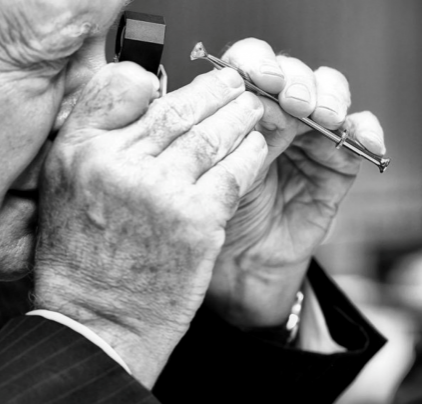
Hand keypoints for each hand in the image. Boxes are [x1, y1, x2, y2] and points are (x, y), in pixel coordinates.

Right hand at [34, 62, 266, 386]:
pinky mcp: (196, 221)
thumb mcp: (62, 189)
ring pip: (212, 135)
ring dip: (239, 117)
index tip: (179, 82)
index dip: (156, 80)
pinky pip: (234, 172)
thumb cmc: (81, 258)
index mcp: (80, 151)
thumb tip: (141, 102)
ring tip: (251, 109)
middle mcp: (118, 164)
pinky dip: (249, 154)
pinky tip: (256, 148)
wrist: (99, 321)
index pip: (122, 86)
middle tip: (234, 83)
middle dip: (214, 91)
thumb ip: (95, 141)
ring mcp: (160, 191)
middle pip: (177, 108)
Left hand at [206, 38, 385, 327]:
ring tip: (320, 117)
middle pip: (293, 73)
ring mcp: (306, 138)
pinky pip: (359, 135)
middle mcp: (273, 117)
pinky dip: (364, 131)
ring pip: (329, 94)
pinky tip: (358, 138)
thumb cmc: (213, 214)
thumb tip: (257, 97)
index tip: (256, 79)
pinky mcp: (336, 163)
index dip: (255, 64)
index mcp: (236, 109)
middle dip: (294, 80)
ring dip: (328, 98)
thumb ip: (234, 134)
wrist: (236, 263)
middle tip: (290, 101)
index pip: (250, 66)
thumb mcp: (215, 170)